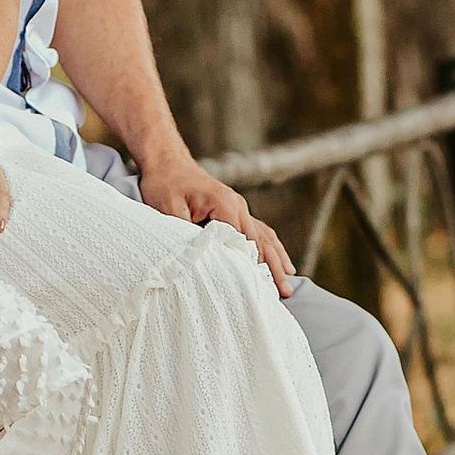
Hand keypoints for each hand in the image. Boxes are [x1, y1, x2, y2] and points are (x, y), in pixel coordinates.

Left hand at [138, 153, 293, 293]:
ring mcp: (238, 207)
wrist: (167, 162)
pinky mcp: (234, 210)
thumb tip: (203, 259)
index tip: (259, 289)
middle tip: (284, 292)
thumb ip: (188, 233)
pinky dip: (270, 246)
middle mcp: (237, 205)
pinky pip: (257, 230)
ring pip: (264, 235)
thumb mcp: (170, 210)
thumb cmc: (166, 185)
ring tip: (289, 281)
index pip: (244, 241)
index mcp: (224, 204)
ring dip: (277, 258)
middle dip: (274, 267)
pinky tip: (279, 259)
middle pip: (261, 241)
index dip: (252, 266)